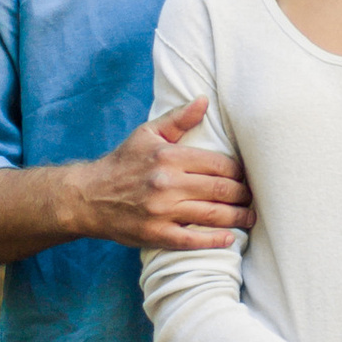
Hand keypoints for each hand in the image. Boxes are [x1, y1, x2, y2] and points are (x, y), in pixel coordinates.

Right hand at [77, 96, 253, 252]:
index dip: (239, 171)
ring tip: (250, 217)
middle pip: (221, 189)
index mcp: (169, 156)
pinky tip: (229, 237)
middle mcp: (167, 183)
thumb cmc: (123, 163)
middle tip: (253, 198)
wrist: (88, 196)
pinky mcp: (155, 234)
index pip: (219, 164)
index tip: (246, 176)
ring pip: (212, 215)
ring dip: (238, 217)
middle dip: (243, 195)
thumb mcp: (147, 134)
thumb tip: (204, 101)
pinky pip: (192, 240)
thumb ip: (178, 119)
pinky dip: (214, 240)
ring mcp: (162, 211)